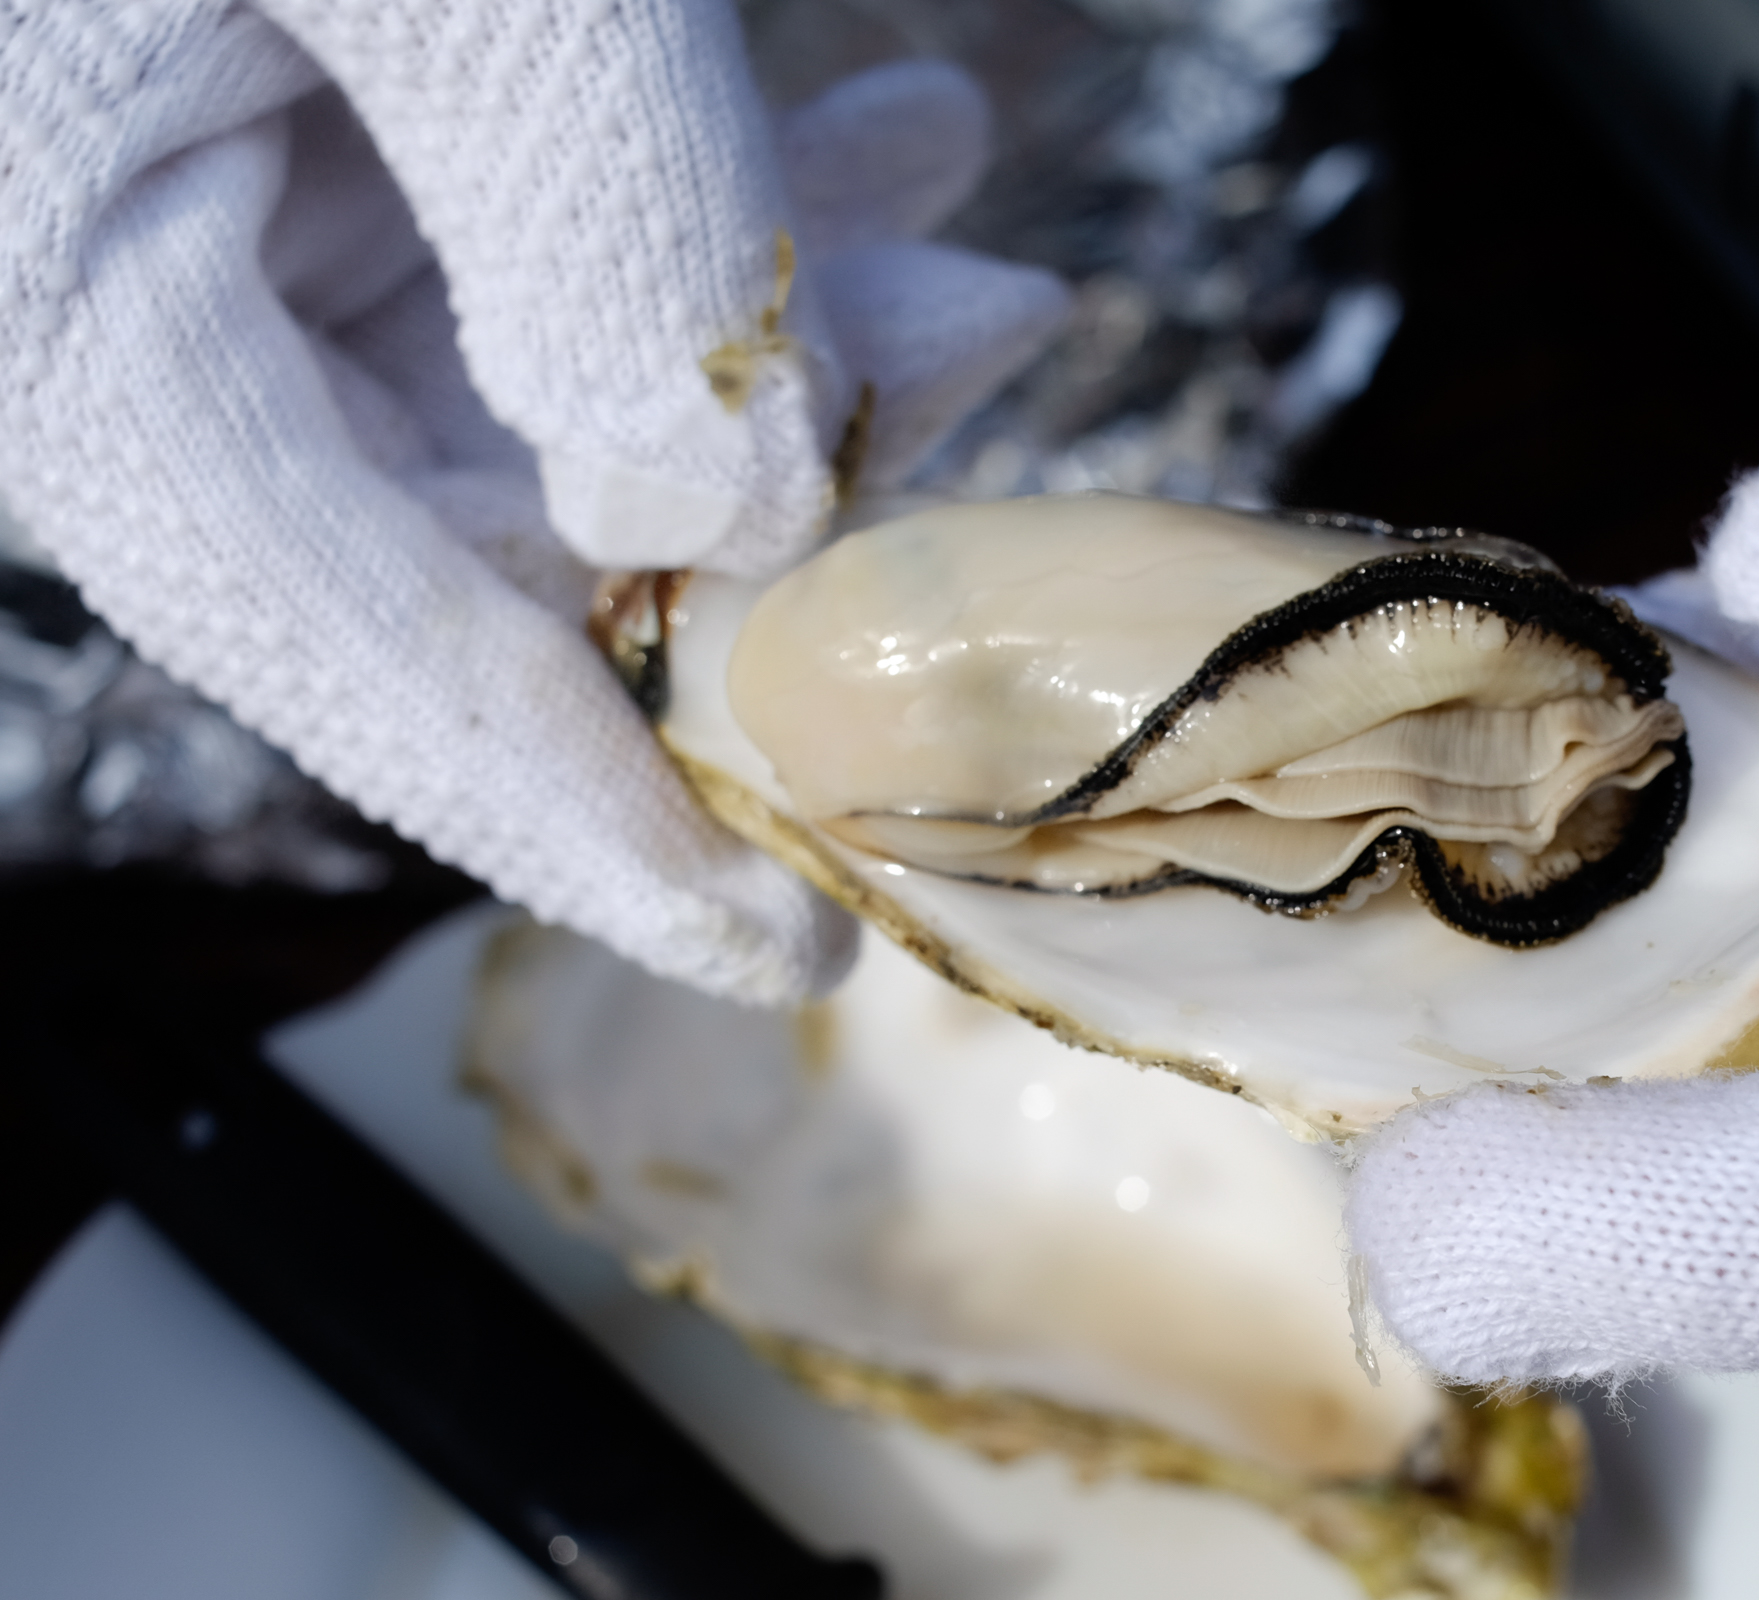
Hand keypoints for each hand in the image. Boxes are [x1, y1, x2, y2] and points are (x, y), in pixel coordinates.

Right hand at [0, 5, 1066, 1003]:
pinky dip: (718, 221)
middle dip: (769, 517)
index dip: (591, 820)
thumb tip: (730, 513)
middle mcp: (117, 315)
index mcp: (69, 314)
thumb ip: (601, 217)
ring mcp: (215, 230)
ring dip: (785, 345)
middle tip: (970, 454)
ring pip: (538, 397)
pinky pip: (527, 254)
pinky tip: (894, 151)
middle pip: (478, 543)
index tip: (790, 946)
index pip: (353, 658)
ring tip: (967, 271)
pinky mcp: (305, 146)